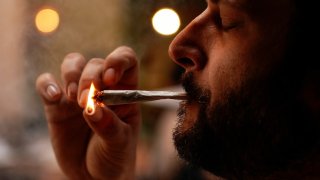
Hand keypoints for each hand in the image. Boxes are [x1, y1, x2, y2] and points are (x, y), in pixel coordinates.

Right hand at [36, 46, 139, 179]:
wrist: (94, 176)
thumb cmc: (114, 157)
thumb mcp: (119, 144)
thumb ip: (109, 126)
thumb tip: (93, 108)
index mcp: (125, 92)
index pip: (126, 60)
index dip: (118, 60)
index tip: (109, 78)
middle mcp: (102, 88)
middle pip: (96, 63)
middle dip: (90, 78)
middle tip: (86, 101)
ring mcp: (78, 94)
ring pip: (72, 63)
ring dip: (72, 74)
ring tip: (74, 99)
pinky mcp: (57, 105)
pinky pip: (46, 83)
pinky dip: (47, 84)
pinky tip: (54, 97)